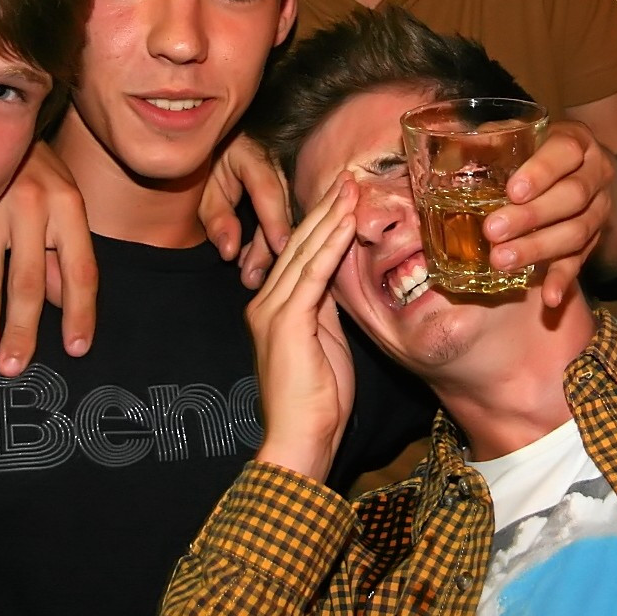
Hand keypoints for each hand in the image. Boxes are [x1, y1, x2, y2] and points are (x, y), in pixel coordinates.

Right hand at [0, 141, 97, 374]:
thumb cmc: (40, 170)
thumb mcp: (66, 202)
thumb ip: (65, 253)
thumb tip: (64, 306)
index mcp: (68, 206)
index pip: (80, 269)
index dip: (80, 312)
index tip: (76, 349)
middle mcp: (31, 207)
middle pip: (27, 279)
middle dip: (21, 329)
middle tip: (15, 370)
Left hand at [200, 133, 292, 289]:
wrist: (205, 156)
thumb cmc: (202, 172)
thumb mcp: (202, 195)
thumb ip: (217, 220)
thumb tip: (230, 252)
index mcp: (251, 154)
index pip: (267, 189)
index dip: (275, 221)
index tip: (280, 249)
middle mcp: (274, 162)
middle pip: (281, 207)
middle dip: (269, 246)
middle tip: (252, 278)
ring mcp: (283, 175)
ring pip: (286, 215)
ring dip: (269, 247)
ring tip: (252, 275)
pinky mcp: (284, 190)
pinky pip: (283, 217)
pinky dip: (270, 240)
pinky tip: (256, 262)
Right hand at [248, 175, 358, 480]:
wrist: (300, 439)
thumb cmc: (317, 402)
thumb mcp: (325, 343)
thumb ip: (324, 310)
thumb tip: (336, 281)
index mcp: (273, 307)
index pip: (299, 254)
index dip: (321, 222)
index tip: (343, 195)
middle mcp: (266, 302)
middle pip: (298, 244)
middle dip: (325, 208)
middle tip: (347, 176)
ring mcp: (272, 310)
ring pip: (304, 252)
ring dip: (330, 216)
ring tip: (350, 186)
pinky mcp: (286, 321)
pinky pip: (312, 274)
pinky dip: (331, 245)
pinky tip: (346, 222)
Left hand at [482, 120, 614, 307]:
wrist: (575, 168)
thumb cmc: (532, 149)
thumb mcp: (516, 135)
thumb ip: (489, 139)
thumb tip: (446, 144)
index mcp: (576, 140)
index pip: (565, 151)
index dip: (541, 172)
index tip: (513, 191)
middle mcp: (596, 173)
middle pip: (572, 196)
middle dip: (531, 216)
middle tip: (492, 230)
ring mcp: (599, 209)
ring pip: (577, 231)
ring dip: (538, 248)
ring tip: (501, 259)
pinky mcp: (594, 240)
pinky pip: (581, 261)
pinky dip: (563, 280)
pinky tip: (548, 297)